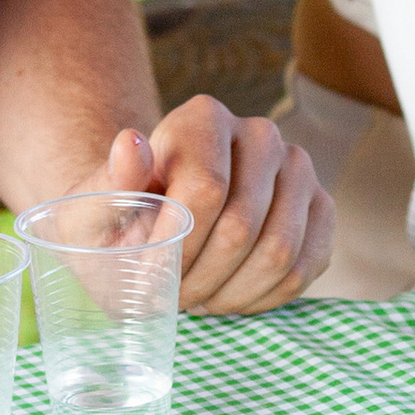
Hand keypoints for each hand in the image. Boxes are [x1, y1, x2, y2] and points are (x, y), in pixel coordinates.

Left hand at [103, 98, 330, 312]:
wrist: (153, 230)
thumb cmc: (120, 223)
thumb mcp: (93, 210)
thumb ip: (109, 183)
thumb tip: (131, 142)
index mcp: (202, 117)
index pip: (206, 191)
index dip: (176, 249)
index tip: (148, 277)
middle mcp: (259, 133)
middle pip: (242, 226)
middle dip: (200, 278)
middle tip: (171, 296)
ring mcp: (298, 170)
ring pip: (279, 252)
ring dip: (231, 293)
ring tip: (197, 295)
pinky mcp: (321, 209)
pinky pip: (305, 268)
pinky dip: (264, 297)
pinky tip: (229, 294)